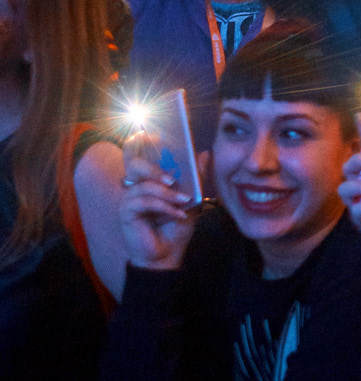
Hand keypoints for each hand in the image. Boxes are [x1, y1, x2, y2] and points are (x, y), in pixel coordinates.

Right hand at [118, 135, 199, 269]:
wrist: (168, 255)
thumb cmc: (176, 226)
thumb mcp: (192, 199)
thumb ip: (197, 177)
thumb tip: (204, 153)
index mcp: (150, 178)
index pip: (138, 152)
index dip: (141, 140)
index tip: (157, 135)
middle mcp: (136, 185)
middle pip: (134, 162)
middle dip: (155, 168)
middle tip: (174, 179)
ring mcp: (129, 198)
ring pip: (145, 185)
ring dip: (168, 193)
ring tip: (185, 202)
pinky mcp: (126, 213)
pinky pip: (145, 202)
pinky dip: (165, 207)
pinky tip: (178, 215)